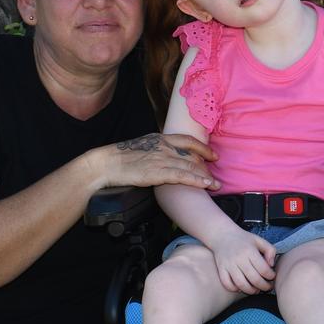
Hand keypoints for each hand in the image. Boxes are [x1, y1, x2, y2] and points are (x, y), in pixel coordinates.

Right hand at [98, 133, 218, 189]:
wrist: (107, 164)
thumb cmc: (122, 158)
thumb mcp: (143, 146)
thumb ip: (157, 148)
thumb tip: (167, 154)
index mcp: (160, 138)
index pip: (188, 140)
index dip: (203, 148)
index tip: (213, 155)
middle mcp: (164, 147)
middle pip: (192, 155)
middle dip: (207, 165)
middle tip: (216, 173)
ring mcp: (162, 159)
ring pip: (191, 166)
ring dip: (206, 176)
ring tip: (216, 185)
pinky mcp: (159, 172)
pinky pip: (183, 176)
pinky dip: (197, 181)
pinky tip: (206, 185)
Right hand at [209, 228, 275, 293]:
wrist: (222, 235)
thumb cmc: (244, 239)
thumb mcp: (259, 240)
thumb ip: (270, 250)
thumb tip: (271, 265)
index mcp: (250, 251)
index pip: (263, 269)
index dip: (271, 276)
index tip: (272, 276)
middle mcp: (239, 259)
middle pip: (254, 279)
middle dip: (264, 286)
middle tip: (268, 287)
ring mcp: (229, 265)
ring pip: (241, 284)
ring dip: (251, 291)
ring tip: (257, 290)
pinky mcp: (221, 269)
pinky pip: (227, 284)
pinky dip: (235, 289)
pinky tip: (242, 288)